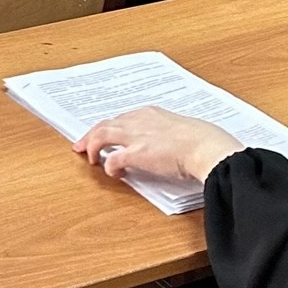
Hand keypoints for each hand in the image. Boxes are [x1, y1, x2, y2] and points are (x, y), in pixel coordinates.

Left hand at [73, 107, 244, 186]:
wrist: (206, 146)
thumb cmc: (202, 141)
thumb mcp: (182, 130)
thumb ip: (169, 135)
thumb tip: (169, 146)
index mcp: (151, 113)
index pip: (121, 118)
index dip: (109, 127)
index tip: (103, 134)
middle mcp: (139, 121)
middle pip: (105, 124)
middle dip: (90, 135)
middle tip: (80, 145)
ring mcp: (136, 136)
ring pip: (101, 135)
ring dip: (92, 147)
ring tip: (90, 159)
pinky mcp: (136, 153)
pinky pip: (111, 160)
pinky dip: (108, 167)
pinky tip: (114, 174)